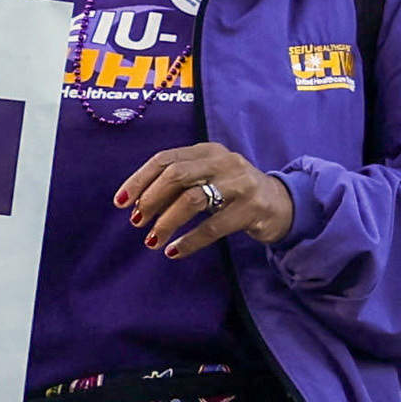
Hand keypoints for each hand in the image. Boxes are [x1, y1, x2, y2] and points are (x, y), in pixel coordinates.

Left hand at [115, 144, 294, 258]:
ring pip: (193, 199)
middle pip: (176, 175)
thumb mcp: (208, 177)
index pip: (165, 159)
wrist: (281, 204)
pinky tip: (174, 251)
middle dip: (150, 200)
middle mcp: (224, 161)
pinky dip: (190, 240)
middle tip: (136, 221)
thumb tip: (135, 204)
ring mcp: (240, 184)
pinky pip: (213, 226)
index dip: (139, 180)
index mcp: (207, 150)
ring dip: (166, 221)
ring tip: (152, 240)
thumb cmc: (233, 192)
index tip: (120, 202)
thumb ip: (178, 182)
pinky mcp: (252, 208)